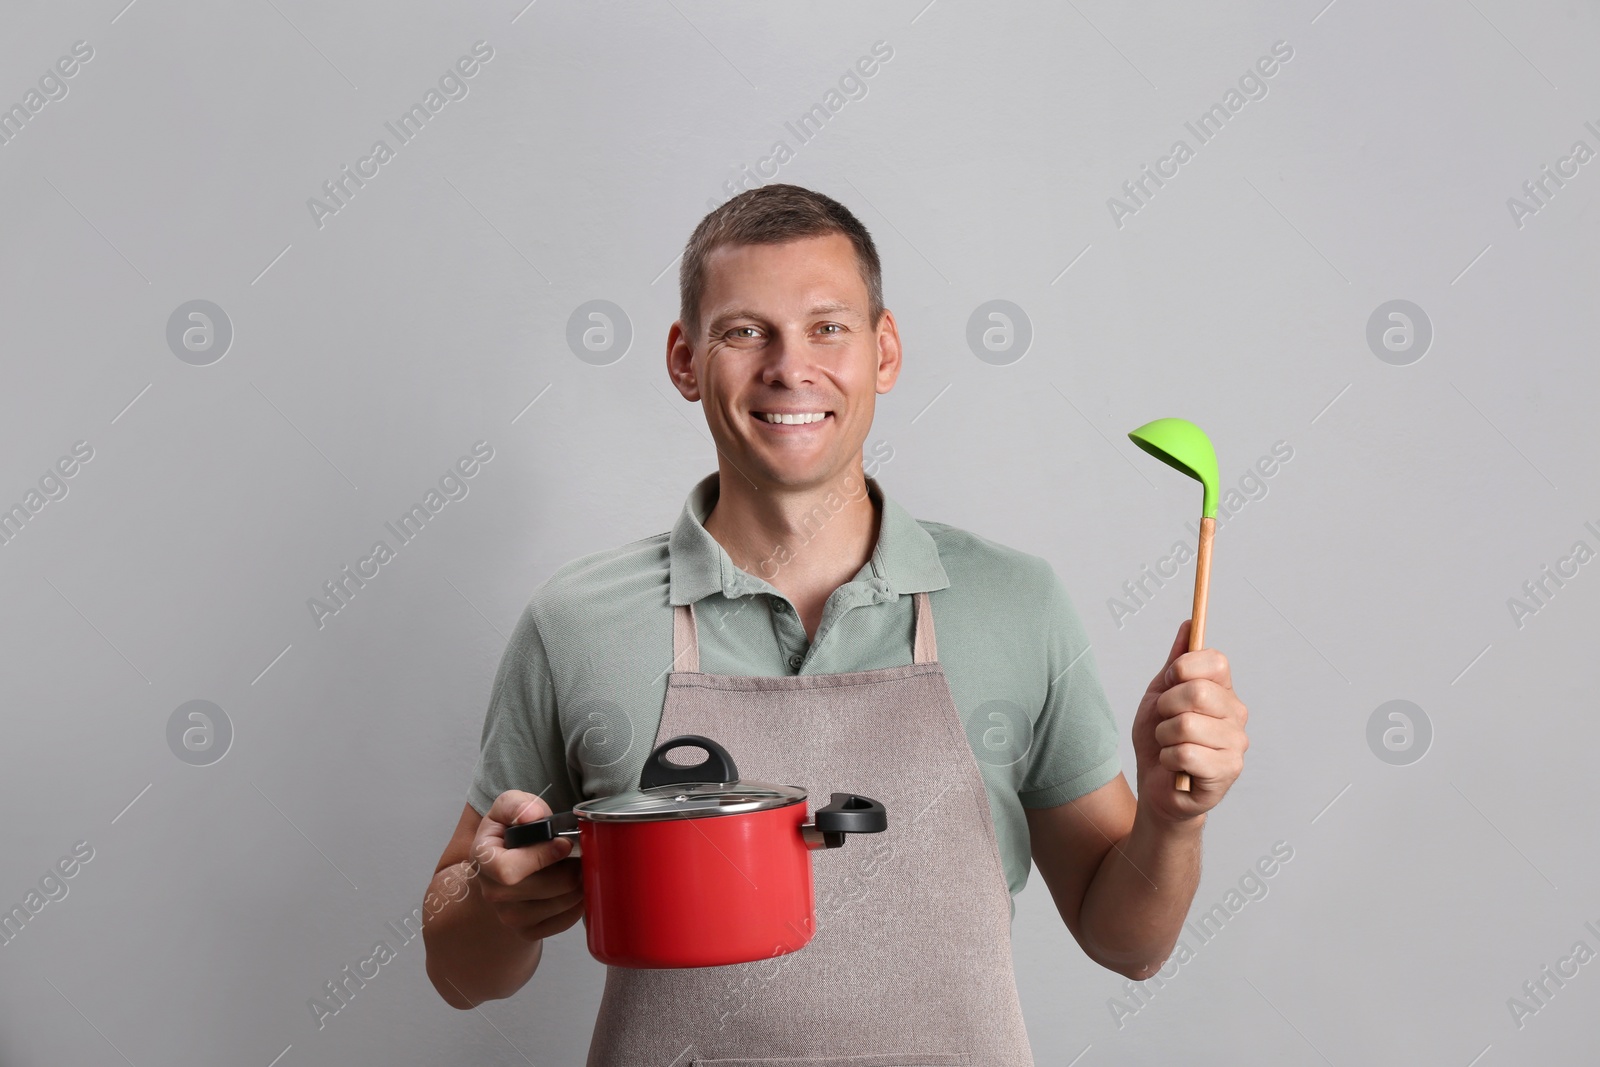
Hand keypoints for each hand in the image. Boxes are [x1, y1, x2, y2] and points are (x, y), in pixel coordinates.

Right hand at [468, 790, 584, 941]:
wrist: (502, 865)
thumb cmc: (508, 833)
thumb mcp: (507, 808)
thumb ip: (517, 805)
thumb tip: (532, 817)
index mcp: (483, 860)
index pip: (510, 870)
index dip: (543, 856)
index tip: (563, 843)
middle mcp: (492, 893)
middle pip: (545, 887)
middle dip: (571, 868)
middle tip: (581, 854)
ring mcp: (509, 917)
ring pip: (560, 904)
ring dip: (578, 884)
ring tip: (578, 867)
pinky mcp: (527, 931)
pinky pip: (564, 922)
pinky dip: (578, 903)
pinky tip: (575, 887)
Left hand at [1131, 619, 1248, 821]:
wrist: (1156, 786)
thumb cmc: (1160, 741)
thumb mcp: (1159, 695)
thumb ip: (1176, 662)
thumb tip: (1189, 624)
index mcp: (1222, 691)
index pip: (1215, 661)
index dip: (1184, 667)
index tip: (1170, 679)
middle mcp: (1236, 714)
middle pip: (1198, 691)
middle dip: (1166, 706)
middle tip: (1164, 720)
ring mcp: (1236, 743)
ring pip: (1187, 725)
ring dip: (1164, 736)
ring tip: (1170, 745)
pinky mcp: (1228, 771)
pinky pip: (1185, 753)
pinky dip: (1168, 759)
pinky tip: (1175, 766)